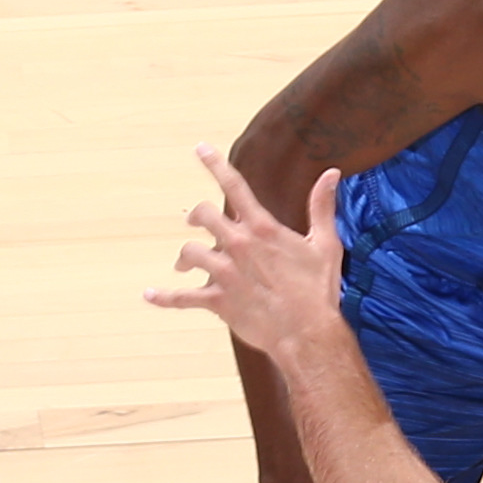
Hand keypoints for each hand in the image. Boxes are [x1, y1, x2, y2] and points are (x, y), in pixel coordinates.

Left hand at [142, 146, 351, 368]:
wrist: (307, 333)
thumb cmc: (318, 290)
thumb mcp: (325, 244)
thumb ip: (321, 207)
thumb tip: (332, 174)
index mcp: (262, 228)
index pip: (234, 186)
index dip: (215, 164)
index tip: (200, 149)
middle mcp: (239, 245)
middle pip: (202, 215)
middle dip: (196, 216)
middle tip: (194, 221)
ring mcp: (225, 274)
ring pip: (189, 253)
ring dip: (185, 258)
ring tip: (184, 265)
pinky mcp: (218, 301)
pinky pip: (182, 298)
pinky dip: (164, 297)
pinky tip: (150, 295)